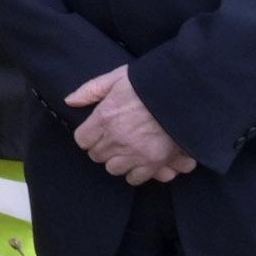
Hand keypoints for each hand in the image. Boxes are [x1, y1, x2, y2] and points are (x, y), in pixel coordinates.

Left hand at [70, 65, 196, 183]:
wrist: (186, 94)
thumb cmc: (151, 83)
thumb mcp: (117, 78)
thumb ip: (91, 90)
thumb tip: (70, 101)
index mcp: (105, 117)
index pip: (82, 140)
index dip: (89, 136)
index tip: (97, 132)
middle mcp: (117, 138)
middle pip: (97, 156)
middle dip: (103, 148)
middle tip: (114, 139)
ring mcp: (136, 152)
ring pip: (114, 168)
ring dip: (118, 161)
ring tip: (128, 150)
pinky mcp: (155, 162)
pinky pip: (136, 177)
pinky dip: (137, 171)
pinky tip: (141, 160)